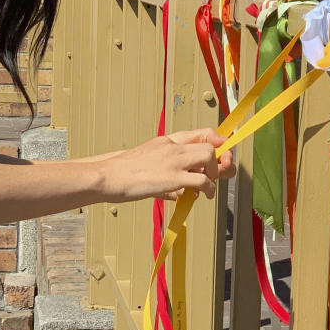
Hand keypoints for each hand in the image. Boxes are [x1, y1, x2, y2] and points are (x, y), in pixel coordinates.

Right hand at [101, 128, 235, 202]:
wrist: (107, 176)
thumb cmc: (122, 173)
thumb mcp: (146, 163)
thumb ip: (166, 173)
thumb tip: (179, 193)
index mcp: (166, 141)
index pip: (200, 133)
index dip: (216, 141)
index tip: (222, 151)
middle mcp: (172, 146)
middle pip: (209, 145)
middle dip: (220, 160)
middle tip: (218, 174)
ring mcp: (173, 161)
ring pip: (209, 157)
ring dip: (214, 173)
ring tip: (208, 187)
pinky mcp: (172, 177)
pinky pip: (203, 181)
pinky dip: (209, 189)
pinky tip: (205, 196)